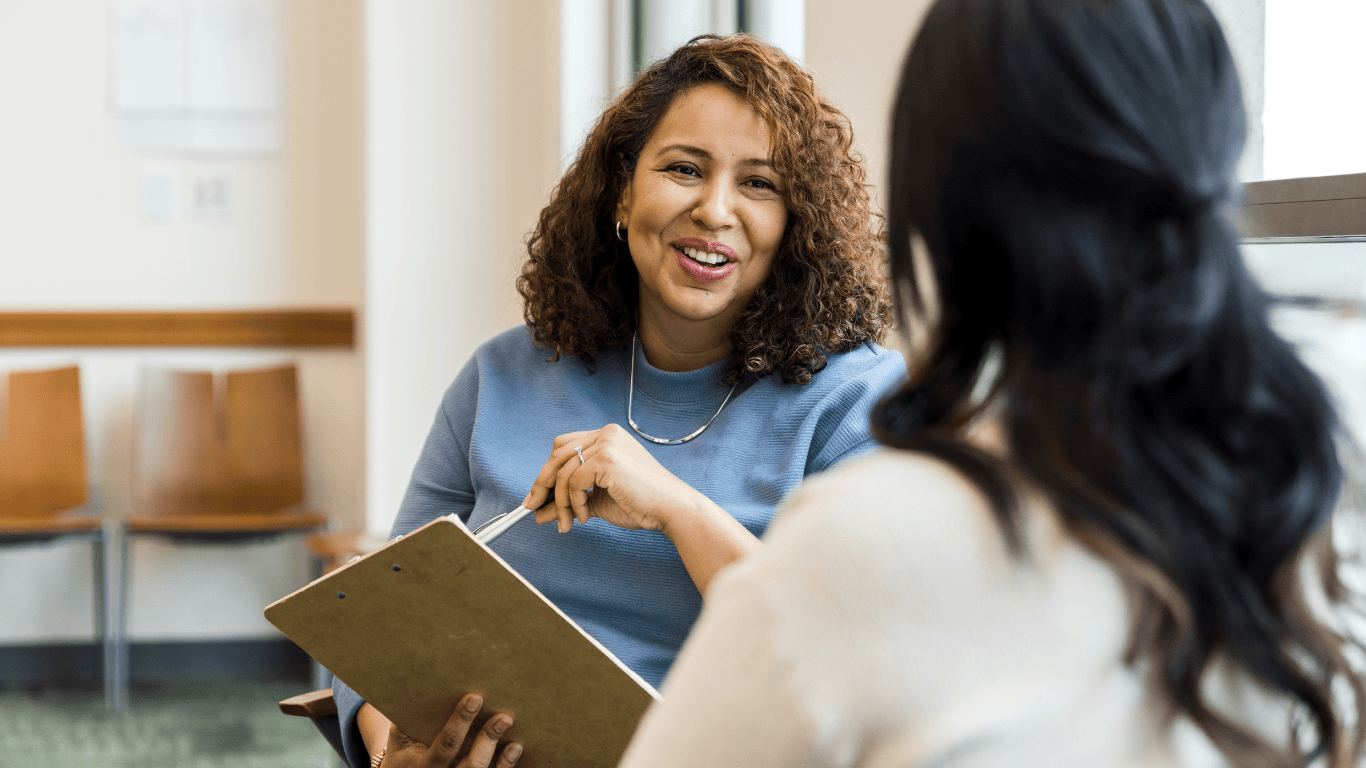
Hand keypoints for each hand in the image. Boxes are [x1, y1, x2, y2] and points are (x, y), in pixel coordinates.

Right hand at [379, 692, 521, 767]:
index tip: (475, 698)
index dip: (460, 721)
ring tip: (512, 735)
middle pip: (469, 764)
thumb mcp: (400, 736)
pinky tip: (515, 748)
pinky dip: (505, 765)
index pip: (445, 744)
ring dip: (502, 758)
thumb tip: (424, 680)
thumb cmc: (405, 751)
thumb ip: (409, 717)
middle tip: (503, 717)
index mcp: (423, 765)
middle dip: (487, 740)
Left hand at [523, 424, 703, 534]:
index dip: (548, 470)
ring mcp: (607, 444)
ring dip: (561, 503)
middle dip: (542, 484)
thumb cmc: (640, 504)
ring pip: (563, 472)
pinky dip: (574, 503)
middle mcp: (606, 434)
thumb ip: (568, 503)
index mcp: (607, 437)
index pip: (564, 446)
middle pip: (557, 454)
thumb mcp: (596, 502)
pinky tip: (587, 516)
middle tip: (532, 509)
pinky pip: (573, 483)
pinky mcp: (607, 459)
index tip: (538, 495)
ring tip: (570, 522)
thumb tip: (537, 513)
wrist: (670, 510)